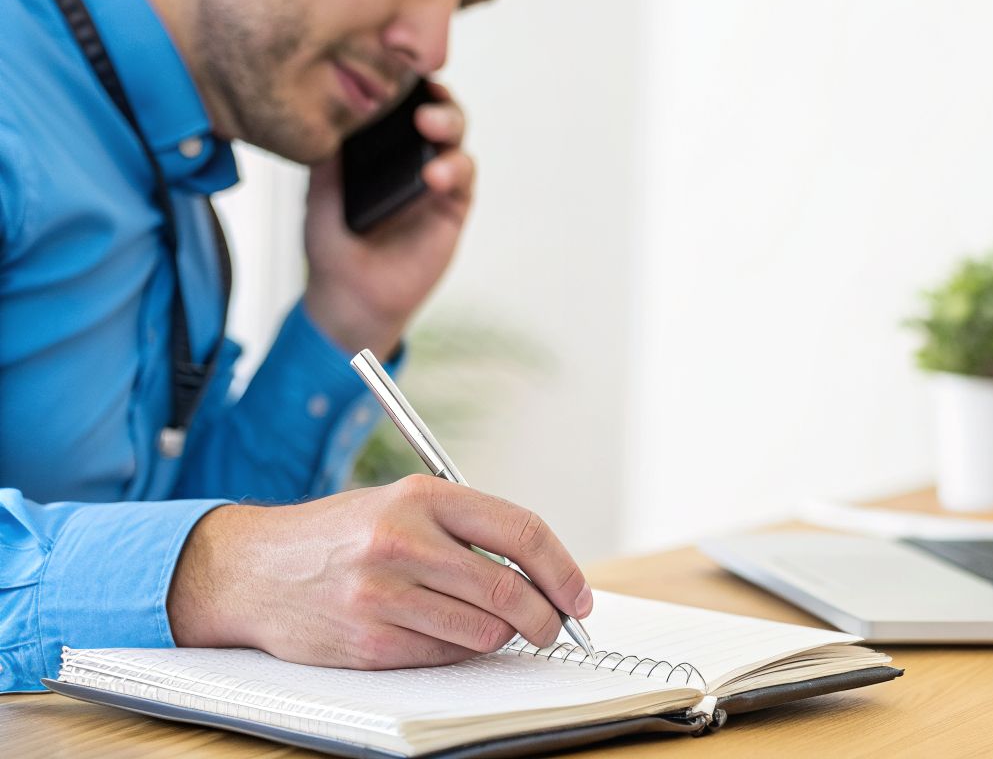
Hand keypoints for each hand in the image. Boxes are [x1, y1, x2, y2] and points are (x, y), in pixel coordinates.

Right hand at [168, 475, 594, 668]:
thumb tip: (546, 573)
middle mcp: (403, 541)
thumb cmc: (340, 536)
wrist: (252, 570)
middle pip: (510, 589)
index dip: (563, 569)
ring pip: (484, 630)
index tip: (580, 595)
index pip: (521, 532)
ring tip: (494, 627)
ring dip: (504, 637)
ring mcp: (383, 594)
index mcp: (422, 497)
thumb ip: (469, 529)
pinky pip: (446, 656)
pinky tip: (448, 635)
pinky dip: (462, 652)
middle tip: (555, 626)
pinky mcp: (369, 641)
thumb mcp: (403, 504)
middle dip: (546, 616)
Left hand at [303, 80, 473, 355]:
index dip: (408, 82)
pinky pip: (465, 178)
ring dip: (449, 126)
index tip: (403, 65)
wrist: (349, 294)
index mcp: (383, 146)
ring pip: (457, 138)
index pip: (403, 102)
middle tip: (421, 101)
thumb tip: (329, 107)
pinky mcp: (454, 207)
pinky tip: (437, 175)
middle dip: (437, 99)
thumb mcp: (318, 190)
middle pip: (438, 111)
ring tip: (431, 129)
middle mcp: (413, 155)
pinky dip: (456, 168)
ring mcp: (436, 180)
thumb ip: (328, 153)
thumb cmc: (332, 243)